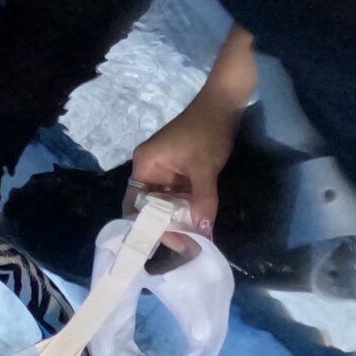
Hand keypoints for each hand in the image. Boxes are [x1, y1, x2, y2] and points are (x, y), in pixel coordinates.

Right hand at [126, 54, 252, 236]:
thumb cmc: (205, 133)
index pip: (135, 203)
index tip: (171, 243)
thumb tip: (202, 231)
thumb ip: (203, 200)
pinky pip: (178, 197)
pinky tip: (197, 225)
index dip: (149, 226)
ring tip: (193, 241)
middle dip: (166, 228)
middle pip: (150, 207)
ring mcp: (165, 172)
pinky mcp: (179, 173)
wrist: (220, 108)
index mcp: (146, 165)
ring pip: (165, 204)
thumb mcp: (204, 168)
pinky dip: (186, 211)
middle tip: (187, 247)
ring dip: (178, 221)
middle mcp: (150, 170)